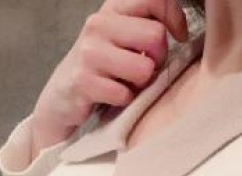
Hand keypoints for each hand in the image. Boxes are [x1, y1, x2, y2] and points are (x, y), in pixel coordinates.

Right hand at [30, 0, 189, 152]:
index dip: (175, 18)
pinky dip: (123, 100)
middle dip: (158, 59)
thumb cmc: (99, 67)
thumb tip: (181, 28)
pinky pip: (125, 94)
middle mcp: (98, 25)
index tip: (178, 35)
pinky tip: (111, 96)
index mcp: (111, 8)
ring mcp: (89, 53)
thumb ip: (146, 23)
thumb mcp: (120, 35)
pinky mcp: (83, 82)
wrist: (60, 96)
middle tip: (144, 68)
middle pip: (155, 37)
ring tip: (126, 83)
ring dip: (140, 83)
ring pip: (144, 69)